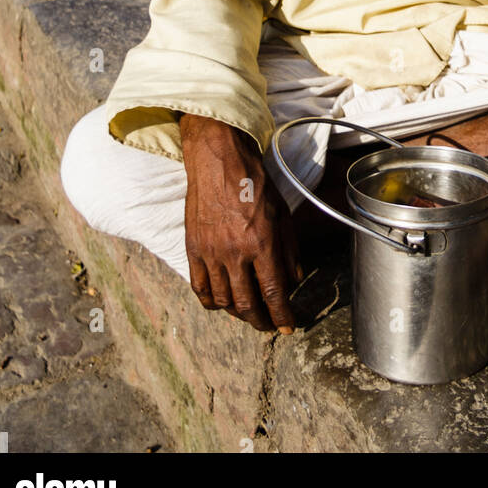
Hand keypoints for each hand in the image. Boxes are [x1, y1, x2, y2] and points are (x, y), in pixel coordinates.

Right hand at [179, 114, 301, 332]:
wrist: (219, 161)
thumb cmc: (254, 183)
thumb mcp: (282, 213)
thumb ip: (289, 250)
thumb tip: (294, 280)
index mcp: (262, 242)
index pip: (273, 292)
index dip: (282, 315)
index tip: (288, 327)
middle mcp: (235, 252)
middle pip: (247, 304)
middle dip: (261, 321)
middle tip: (268, 325)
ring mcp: (211, 252)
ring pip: (223, 300)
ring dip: (237, 314)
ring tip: (247, 314)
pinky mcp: (193, 248)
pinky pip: (199, 287)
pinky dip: (211, 302)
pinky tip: (221, 302)